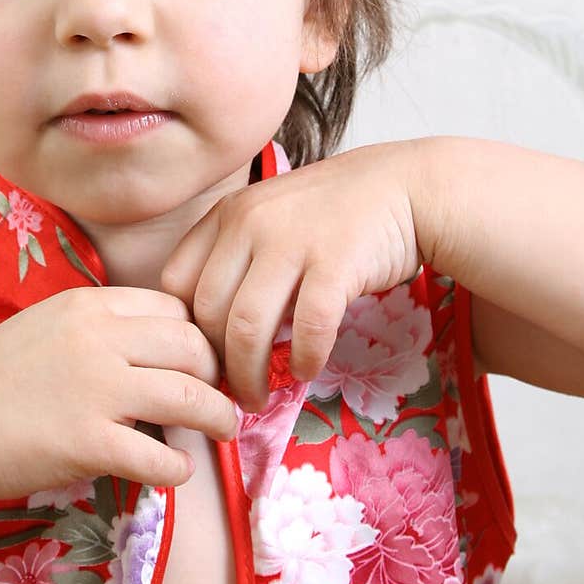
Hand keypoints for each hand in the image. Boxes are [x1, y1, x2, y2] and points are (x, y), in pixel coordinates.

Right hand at [0, 285, 237, 503]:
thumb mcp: (45, 327)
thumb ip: (97, 329)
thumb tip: (156, 346)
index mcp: (86, 305)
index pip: (172, 308)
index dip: (198, 336)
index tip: (202, 362)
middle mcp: (96, 339)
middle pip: (193, 347)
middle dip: (217, 373)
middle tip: (220, 395)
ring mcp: (94, 390)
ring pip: (189, 397)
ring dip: (217, 417)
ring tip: (223, 430)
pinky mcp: (87, 442)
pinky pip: (159, 456)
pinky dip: (179, 467)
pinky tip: (177, 471)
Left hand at [160, 141, 424, 413]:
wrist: (406, 185)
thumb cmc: (336, 211)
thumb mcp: (270, 216)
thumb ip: (238, 258)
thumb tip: (212, 330)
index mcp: (227, 213)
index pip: (176, 283)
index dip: (185, 329)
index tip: (204, 357)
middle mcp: (249, 223)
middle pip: (209, 312)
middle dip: (215, 364)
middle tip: (230, 391)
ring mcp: (291, 240)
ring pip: (246, 327)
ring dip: (249, 374)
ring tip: (259, 398)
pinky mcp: (335, 262)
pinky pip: (306, 327)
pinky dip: (303, 358)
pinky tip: (305, 370)